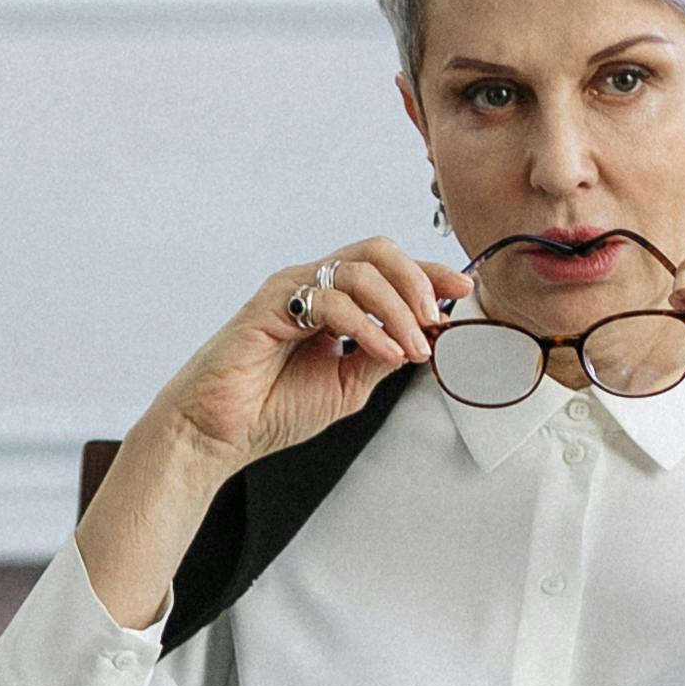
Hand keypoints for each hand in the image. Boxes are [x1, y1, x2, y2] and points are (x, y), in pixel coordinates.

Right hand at [77, 234, 470, 634]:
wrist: (219, 434)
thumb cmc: (273, 410)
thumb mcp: (348, 385)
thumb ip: (383, 356)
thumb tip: (430, 336)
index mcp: (332, 302)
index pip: (388, 271)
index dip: (429, 274)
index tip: (465, 289)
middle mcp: (313, 287)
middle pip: (377, 251)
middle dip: (417, 278)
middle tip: (436, 317)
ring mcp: (290, 290)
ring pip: (359, 270)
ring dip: (397, 307)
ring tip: (413, 346)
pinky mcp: (270, 304)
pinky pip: (328, 298)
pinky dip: (365, 324)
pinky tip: (382, 354)